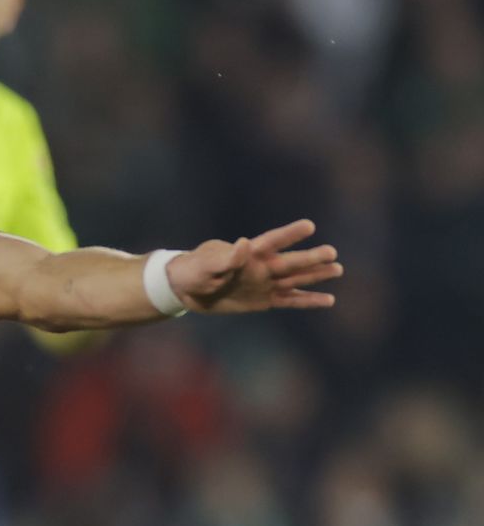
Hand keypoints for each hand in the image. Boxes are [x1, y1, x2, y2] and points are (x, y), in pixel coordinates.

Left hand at [167, 218, 342, 313]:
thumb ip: (226, 258)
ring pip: (295, 279)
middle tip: (333, 252)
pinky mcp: (264, 299)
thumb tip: (244, 244)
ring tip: (338, 268)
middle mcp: (261, 266)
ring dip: (315, 275)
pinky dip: (308, 300)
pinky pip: (290, 300)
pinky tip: (329, 299)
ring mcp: (264, 283)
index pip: (272, 241)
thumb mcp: (205, 265)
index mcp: (248, 253)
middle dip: (310, 258)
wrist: (188, 289)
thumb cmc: (194, 271)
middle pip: (289, 262)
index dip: (289, 234)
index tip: (309, 225)